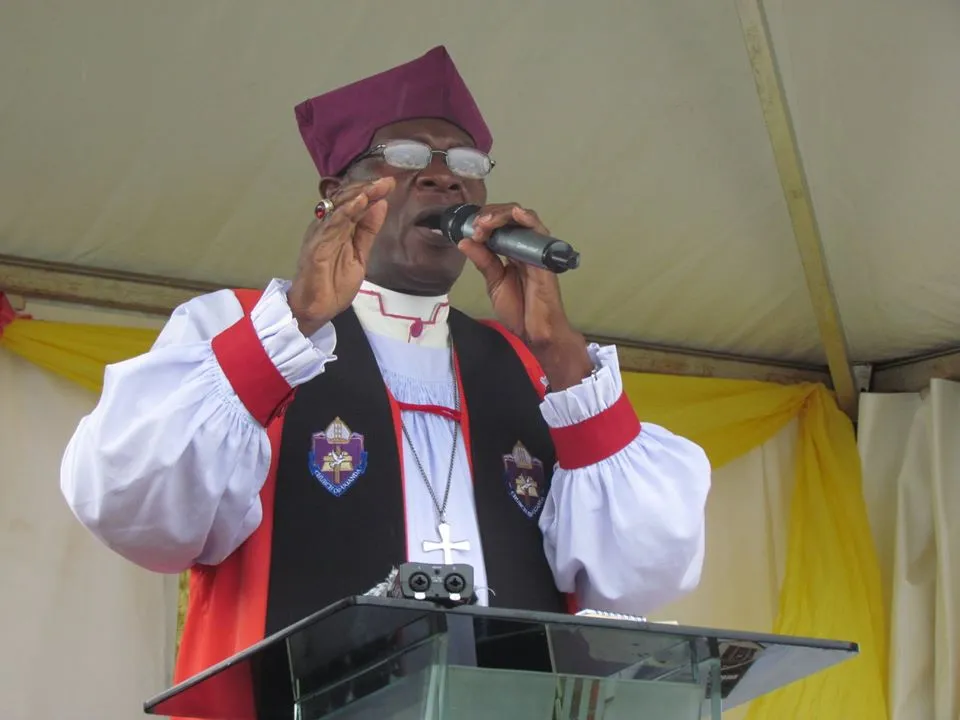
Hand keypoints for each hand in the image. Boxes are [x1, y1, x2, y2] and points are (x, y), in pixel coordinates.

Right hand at [287, 177, 394, 335]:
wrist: (316, 310)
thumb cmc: (334, 284)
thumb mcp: (360, 255)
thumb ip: (367, 231)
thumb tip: (380, 204)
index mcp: (337, 228)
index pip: (353, 203)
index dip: (370, 191)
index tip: (389, 183)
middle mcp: (327, 227)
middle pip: (346, 200)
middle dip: (367, 189)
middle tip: (386, 181)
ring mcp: (320, 235)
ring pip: (340, 208)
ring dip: (359, 196)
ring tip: (376, 187)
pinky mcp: (316, 247)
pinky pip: (332, 225)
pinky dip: (346, 212)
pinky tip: (358, 203)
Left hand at [458, 203, 593, 389]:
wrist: (534, 331)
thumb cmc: (518, 309)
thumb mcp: (493, 282)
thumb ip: (482, 260)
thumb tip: (464, 241)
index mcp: (511, 251)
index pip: (499, 224)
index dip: (483, 221)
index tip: (470, 230)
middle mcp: (524, 246)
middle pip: (510, 216)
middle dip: (490, 215)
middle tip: (477, 226)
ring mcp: (536, 250)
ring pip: (523, 218)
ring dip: (502, 215)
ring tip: (486, 223)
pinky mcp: (545, 257)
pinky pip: (540, 232)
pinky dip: (528, 219)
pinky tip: (516, 213)